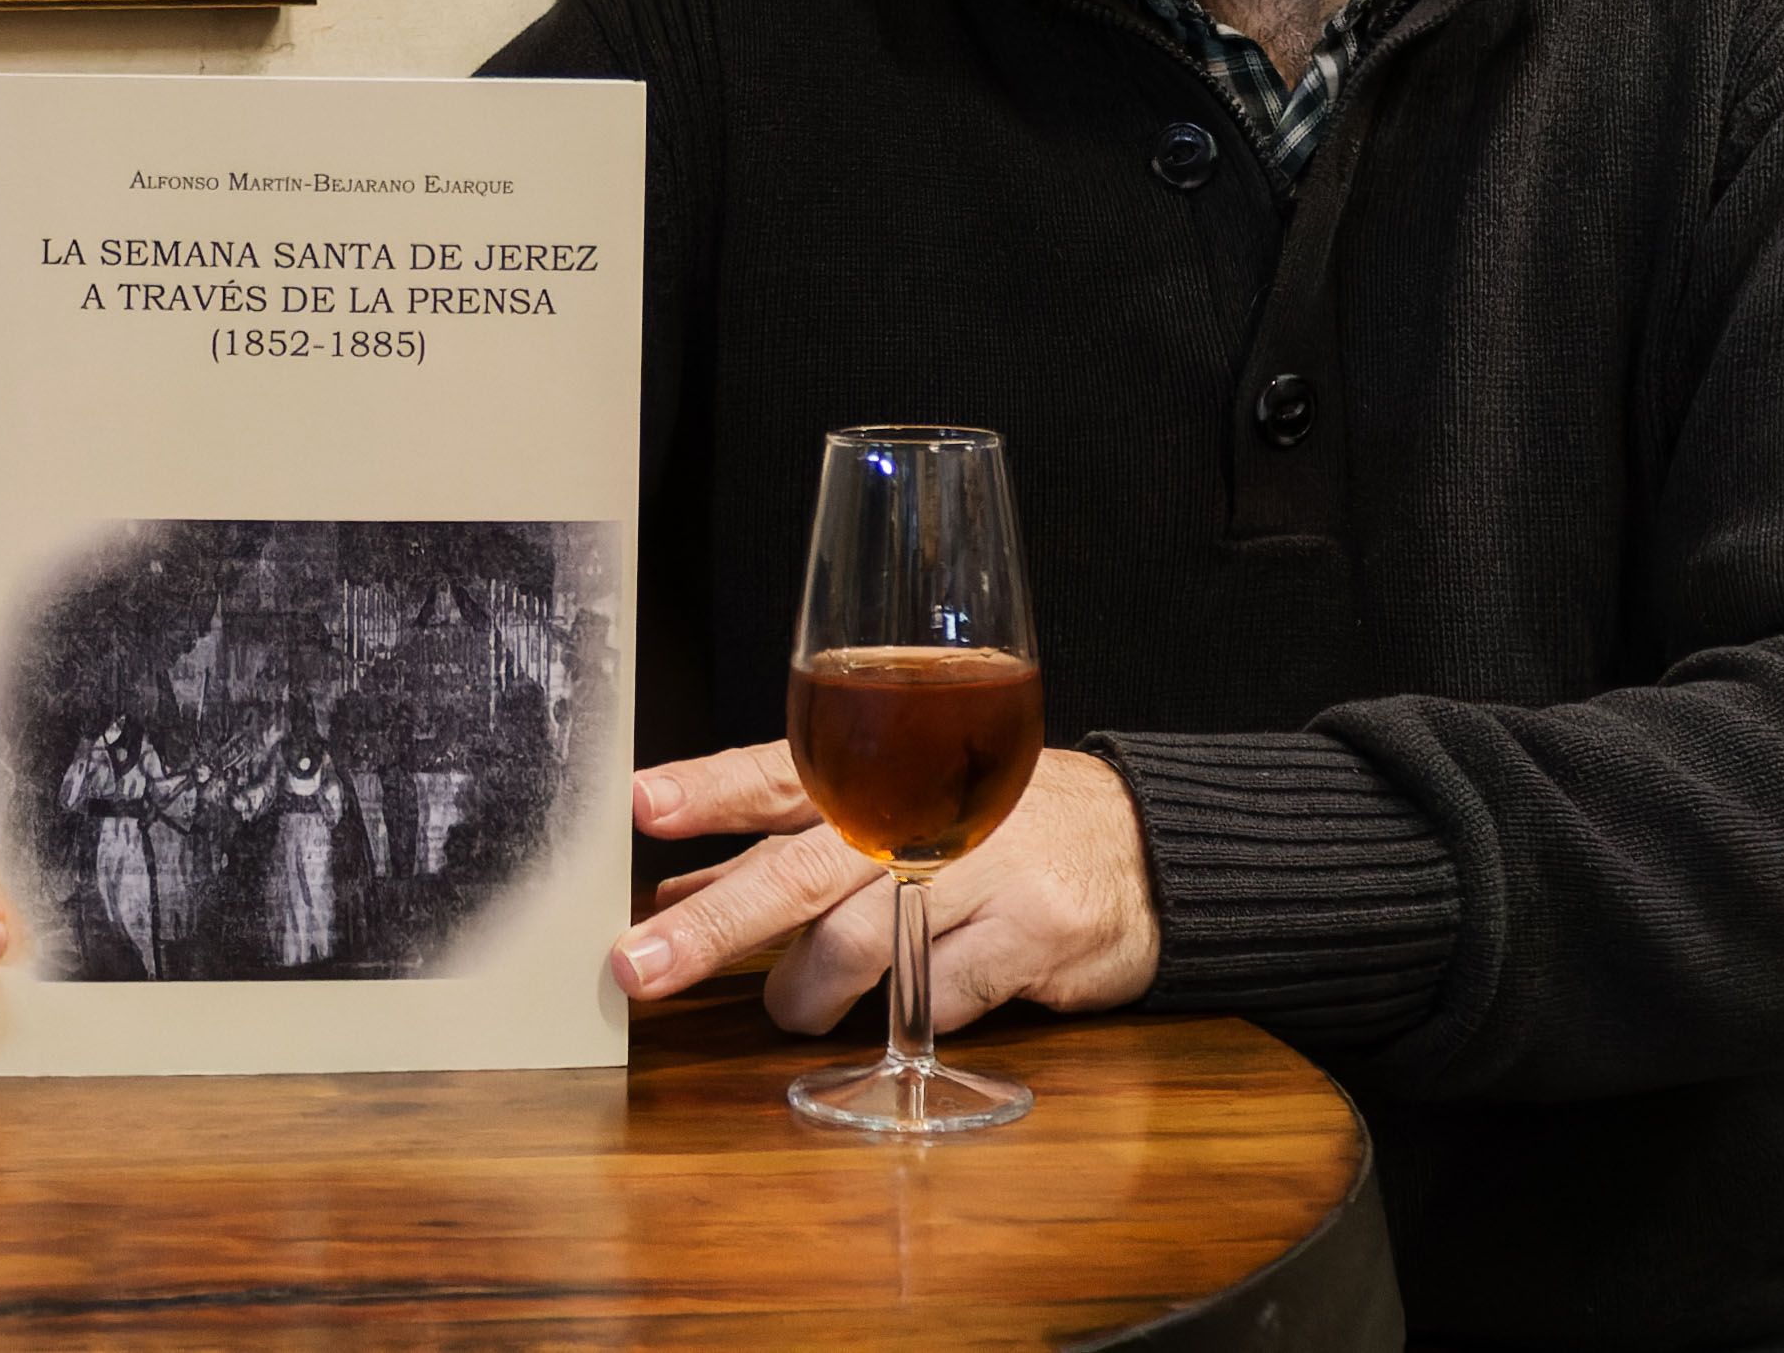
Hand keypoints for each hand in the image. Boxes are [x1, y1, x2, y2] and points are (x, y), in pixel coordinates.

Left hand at [610, 740, 1158, 1036]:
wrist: (1142, 847)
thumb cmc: (994, 829)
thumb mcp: (898, 816)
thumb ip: (788, 850)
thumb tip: (674, 895)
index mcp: (881, 771)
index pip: (780, 771)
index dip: (709, 789)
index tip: (641, 806)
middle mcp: (924, 809)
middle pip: (800, 867)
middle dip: (715, 923)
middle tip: (641, 964)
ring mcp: (982, 865)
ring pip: (862, 940)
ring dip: (808, 992)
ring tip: (791, 1013)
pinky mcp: (1032, 929)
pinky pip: (939, 991)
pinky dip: (907, 1011)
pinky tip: (905, 1007)